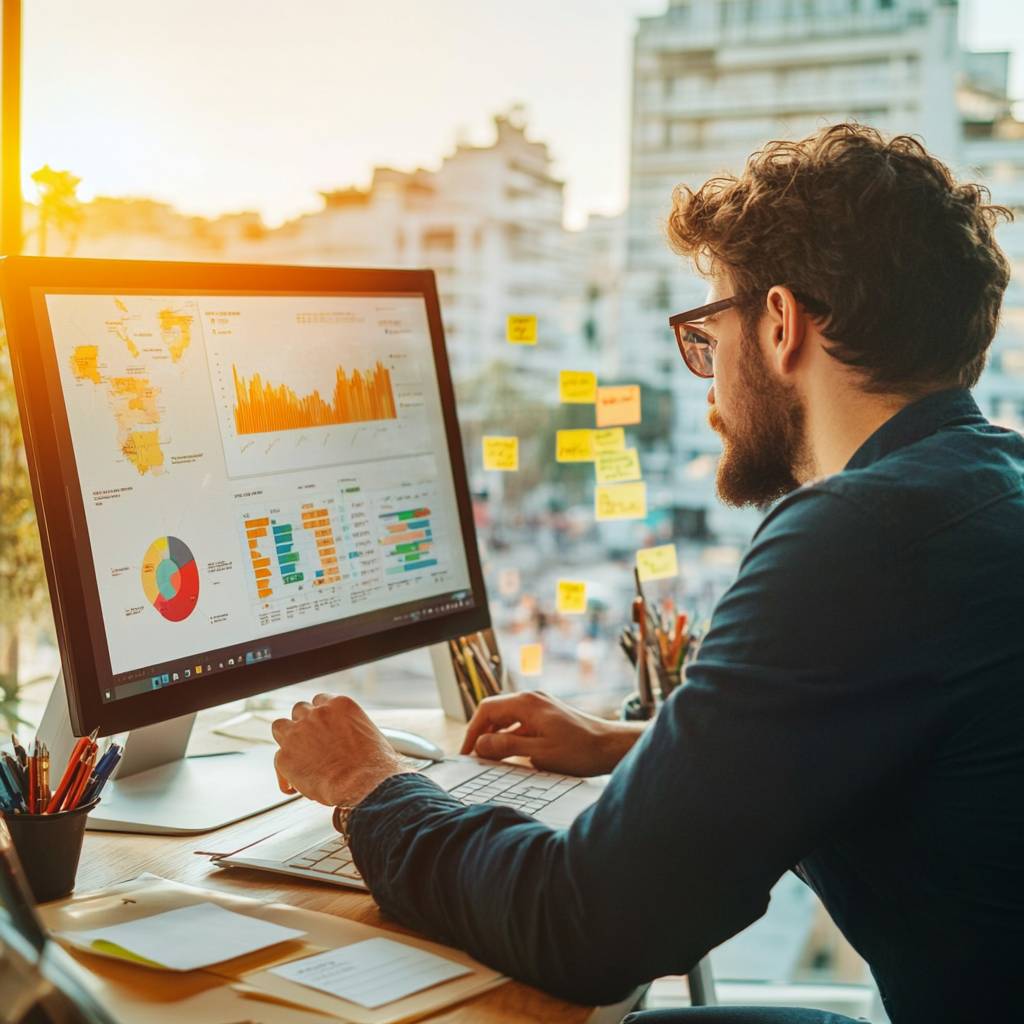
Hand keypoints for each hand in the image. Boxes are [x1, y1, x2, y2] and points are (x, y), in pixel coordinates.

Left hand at [272, 694, 404, 806]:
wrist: (364, 782)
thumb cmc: (374, 764)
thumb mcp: (369, 734)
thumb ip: (350, 730)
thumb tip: (348, 743)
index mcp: (339, 705)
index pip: (321, 701)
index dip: (320, 716)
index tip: (322, 727)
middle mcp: (316, 714)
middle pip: (299, 710)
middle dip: (302, 724)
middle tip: (308, 742)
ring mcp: (297, 733)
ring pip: (280, 726)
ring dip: (286, 738)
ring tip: (294, 755)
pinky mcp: (285, 756)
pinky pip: (278, 760)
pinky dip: (284, 773)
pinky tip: (293, 787)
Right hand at [460, 691, 645, 776]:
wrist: (611, 746)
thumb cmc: (580, 750)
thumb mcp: (539, 753)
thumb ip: (507, 746)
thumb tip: (480, 745)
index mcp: (527, 703)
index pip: (487, 709)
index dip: (472, 731)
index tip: (467, 753)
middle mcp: (532, 699)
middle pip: (495, 711)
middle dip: (483, 733)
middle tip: (475, 758)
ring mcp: (541, 706)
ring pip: (508, 717)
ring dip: (496, 736)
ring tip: (490, 758)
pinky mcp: (548, 715)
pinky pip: (521, 723)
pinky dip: (511, 736)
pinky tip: (512, 754)